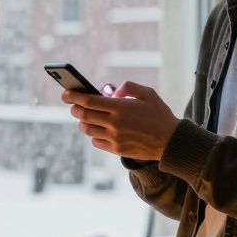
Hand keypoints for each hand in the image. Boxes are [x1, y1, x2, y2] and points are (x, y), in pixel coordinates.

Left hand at [61, 81, 178, 160]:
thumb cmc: (159, 114)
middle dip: (74, 108)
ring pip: (87, 129)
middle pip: (84, 115)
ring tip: (85, 116)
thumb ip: (128, 87)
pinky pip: (95, 141)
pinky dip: (92, 134)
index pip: (89, 101)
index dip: (74, 96)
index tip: (66, 93)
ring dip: (82, 121)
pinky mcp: (117, 149)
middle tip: (73, 104)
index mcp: (121, 107)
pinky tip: (97, 129)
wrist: (171, 141)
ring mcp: (115, 138)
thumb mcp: (148, 93)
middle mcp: (115, 123)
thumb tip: (111, 92)